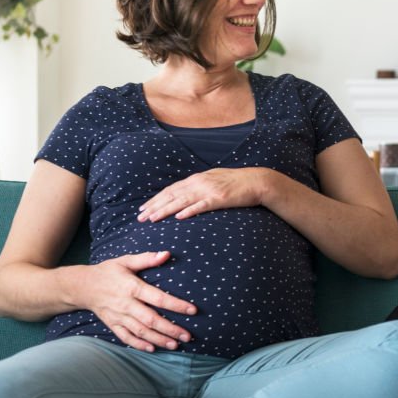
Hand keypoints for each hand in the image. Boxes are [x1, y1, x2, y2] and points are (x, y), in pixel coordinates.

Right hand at [80, 251, 196, 351]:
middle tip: (188, 336)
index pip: (157, 298)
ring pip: (141, 331)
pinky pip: (126, 337)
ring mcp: (118, 317)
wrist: (82, 287)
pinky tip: (152, 349)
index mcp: (131, 287)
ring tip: (175, 344)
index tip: (193, 310)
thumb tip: (167, 254)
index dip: (176, 305)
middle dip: (170, 329)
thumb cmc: (108, 272)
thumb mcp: (126, 261)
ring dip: (158, 339)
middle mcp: (125, 304)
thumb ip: (147, 258)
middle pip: (151, 320)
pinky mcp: (112, 325)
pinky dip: (139, 344)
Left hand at [138, 168, 269, 221]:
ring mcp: (209, 190)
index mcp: (197, 179)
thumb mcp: (214, 180)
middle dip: (154, 206)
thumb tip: (186, 195)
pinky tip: (178, 217)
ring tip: (152, 218)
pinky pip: (201, 206)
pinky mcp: (220, 198)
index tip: (143, 208)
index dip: (155, 199)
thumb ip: (199, 186)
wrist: (257, 181)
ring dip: (165, 210)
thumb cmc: (237, 183)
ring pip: (182, 201)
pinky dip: (189, 211)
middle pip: (171, 195)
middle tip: (140, 217)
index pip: (171, 190)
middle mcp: (199, 183)